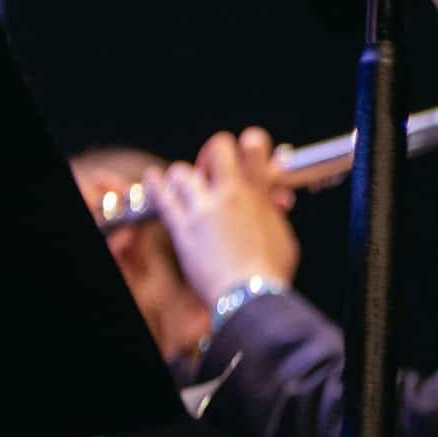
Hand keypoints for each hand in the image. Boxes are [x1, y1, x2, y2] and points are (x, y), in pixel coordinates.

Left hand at [148, 128, 299, 306]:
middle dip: (216, 152)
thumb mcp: (284, 235)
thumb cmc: (270, 271)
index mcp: (260, 193)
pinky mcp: (184, 228)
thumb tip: (275, 202)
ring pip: (184, 172)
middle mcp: (231, 193)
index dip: (251, 142)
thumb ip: (274, 212)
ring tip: (187, 182)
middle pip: (217, 148)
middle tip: (216, 163)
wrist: (250, 294)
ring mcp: (204, 209)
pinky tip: (153, 178)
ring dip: (186, 175)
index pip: (253, 145)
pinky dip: (156, 185)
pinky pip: (163, 198)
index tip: (248, 146)